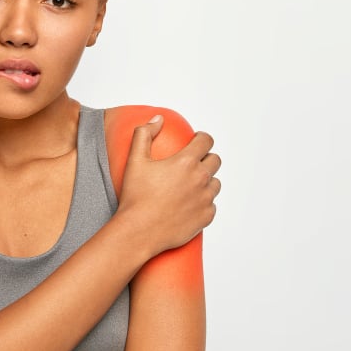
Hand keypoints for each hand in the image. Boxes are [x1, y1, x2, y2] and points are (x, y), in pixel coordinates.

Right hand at [117, 115, 220, 256]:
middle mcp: (201, 179)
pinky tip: (190, 204)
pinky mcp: (206, 217)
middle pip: (215, 161)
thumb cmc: (136, 197)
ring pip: (215, 184)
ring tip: (191, 185)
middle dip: (206, 158)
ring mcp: (205, 199)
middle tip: (193, 164)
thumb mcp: (135, 161)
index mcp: (186, 162)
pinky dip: (204, 203)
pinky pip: (212, 205)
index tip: (197, 141)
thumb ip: (144, 134)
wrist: (139, 231)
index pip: (206, 141)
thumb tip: (158, 119)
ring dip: (206, 181)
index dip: (202, 138)